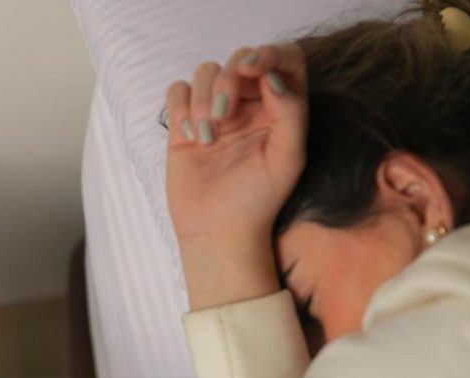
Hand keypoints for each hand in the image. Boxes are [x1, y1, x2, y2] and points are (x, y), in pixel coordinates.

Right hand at [165, 43, 308, 308]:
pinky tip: (190, 136)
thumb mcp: (288, 159)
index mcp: (280, 109)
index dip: (268, 53)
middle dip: (228, 82)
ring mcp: (215, 113)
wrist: (218, 232)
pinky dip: (181, 106)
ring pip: (206, 72)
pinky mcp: (185, 125)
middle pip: (238, 60)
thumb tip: (271, 76)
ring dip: (203, 100)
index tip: (250, 69)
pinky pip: (178, 91)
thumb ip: (291, 113)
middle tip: (224, 117)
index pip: (282, 60)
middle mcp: (249, 106)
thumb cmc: (257, 201)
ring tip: (207, 139)